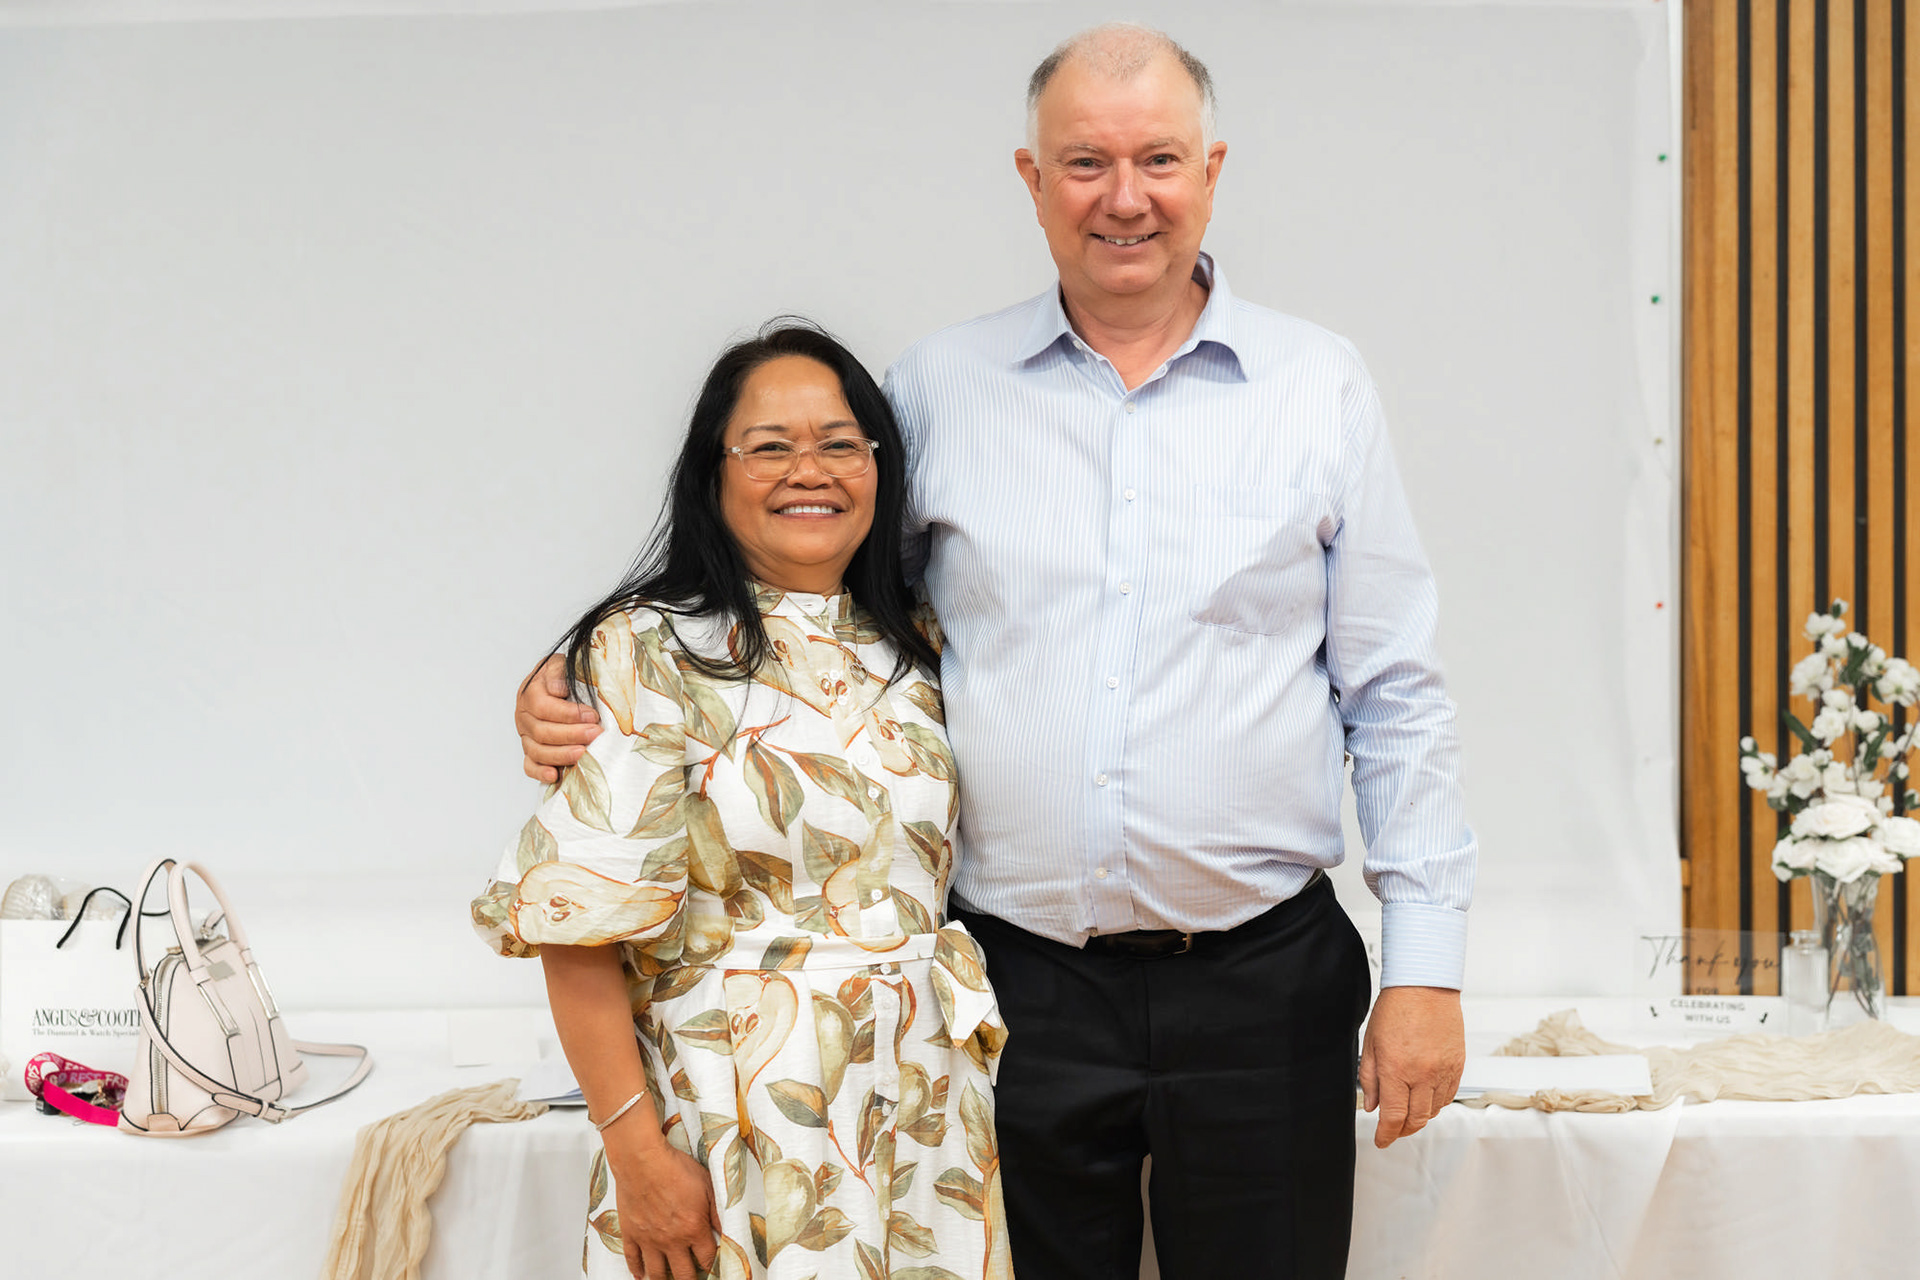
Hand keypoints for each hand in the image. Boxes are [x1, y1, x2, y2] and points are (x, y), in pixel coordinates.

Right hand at [516, 654, 600, 781]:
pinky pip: (530, 766)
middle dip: (571, 735)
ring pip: (537, 751)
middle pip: (542, 732)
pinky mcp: (531, 751)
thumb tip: (558, 689)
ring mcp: (526, 736)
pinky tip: (555, 775)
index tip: (592, 715)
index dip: (568, 714)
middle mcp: (524, 717)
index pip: (543, 708)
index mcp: (529, 694)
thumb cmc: (563, 675)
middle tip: (595, 734)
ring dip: (561, 755)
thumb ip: (559, 673)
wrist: (558, 683)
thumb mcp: (561, 665)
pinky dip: (540, 773)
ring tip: (583, 754)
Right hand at [607, 1134, 720, 1279]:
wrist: (642, 1160)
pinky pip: (632, 1258)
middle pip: (683, 1274)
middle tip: (692, 1278)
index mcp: (693, 1229)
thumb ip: (717, 1212)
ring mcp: (649, 1239)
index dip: (712, 1265)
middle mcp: (672, 1240)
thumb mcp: (707, 1185)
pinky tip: (640, 1275)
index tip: (713, 1267)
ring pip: (657, 1272)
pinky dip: (636, 1270)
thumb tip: (728, 1230)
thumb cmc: (675, 1168)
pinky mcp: (631, 1233)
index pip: (707, 1259)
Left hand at [1359, 985, 1464, 1147]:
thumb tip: (1372, 1105)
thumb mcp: (1371, 1042)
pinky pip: (1449, 1096)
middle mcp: (1422, 1074)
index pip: (1393, 1117)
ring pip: (1434, 1111)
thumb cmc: (1396, 1007)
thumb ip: (1370, 1077)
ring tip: (1408, 1114)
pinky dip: (1436, 1104)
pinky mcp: (1458, 1065)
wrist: (1425, 986)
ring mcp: (1443, 1071)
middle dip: (1402, 1131)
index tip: (1381, 1140)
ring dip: (1420, 1118)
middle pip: (1415, 1120)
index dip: (1386, 1135)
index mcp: (1397, 1069)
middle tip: (1393, 1131)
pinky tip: (1426, 1099)